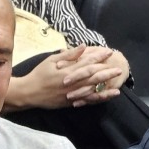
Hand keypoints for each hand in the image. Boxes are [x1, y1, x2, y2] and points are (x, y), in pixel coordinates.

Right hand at [10, 46, 124, 110]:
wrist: (29, 93)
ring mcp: (72, 94)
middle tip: (119, 68)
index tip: (109, 52)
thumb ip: (68, 54)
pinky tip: (107, 96)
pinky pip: (87, 101)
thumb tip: (83, 46)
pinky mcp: (71, 102)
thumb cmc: (39, 74)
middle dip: (107, 72)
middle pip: (93, 77)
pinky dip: (99, 98)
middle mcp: (72, 83)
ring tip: (118, 84)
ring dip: (106, 87)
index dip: (99, 56)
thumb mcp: (51, 60)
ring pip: (93, 90)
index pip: (87, 62)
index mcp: (68, 71)